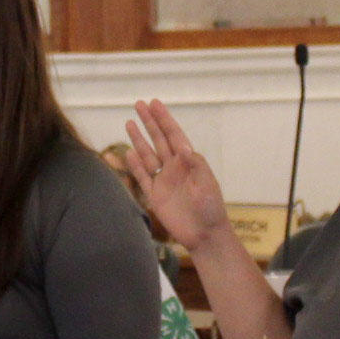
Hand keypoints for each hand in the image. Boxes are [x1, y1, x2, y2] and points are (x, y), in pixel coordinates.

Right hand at [121, 101, 233, 256]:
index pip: (174, 135)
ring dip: (139, 139)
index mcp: (189, 162)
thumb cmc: (211, 209)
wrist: (204, 235)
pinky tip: (128, 152)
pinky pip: (142, 177)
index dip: (164, 119)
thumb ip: (197, 164)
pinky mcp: (155, 196)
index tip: (154, 103)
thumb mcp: (208, 184)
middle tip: (139, 104)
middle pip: (158, 140)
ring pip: (147, 155)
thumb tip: (184, 147)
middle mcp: (174, 168)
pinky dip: (135, 165)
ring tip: (129, 122)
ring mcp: (164, 181)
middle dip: (149, 122)